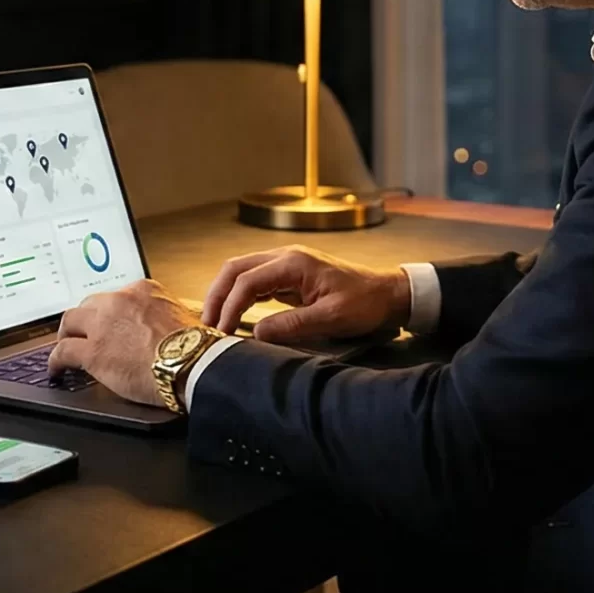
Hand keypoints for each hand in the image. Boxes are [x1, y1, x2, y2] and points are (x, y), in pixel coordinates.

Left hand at [48, 281, 201, 403]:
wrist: (193, 364)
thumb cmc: (194, 346)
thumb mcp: (182, 316)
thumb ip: (163, 315)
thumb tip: (162, 328)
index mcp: (141, 290)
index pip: (114, 297)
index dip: (108, 312)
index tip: (107, 322)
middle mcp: (118, 301)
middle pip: (88, 306)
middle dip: (85, 320)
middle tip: (84, 333)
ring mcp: (102, 325)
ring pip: (70, 322)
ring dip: (66, 335)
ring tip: (65, 346)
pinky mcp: (92, 352)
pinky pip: (62, 352)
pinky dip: (56, 361)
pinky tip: (57, 369)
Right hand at [200, 245, 409, 346]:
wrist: (387, 294)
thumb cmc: (365, 303)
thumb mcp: (331, 318)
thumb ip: (292, 325)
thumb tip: (256, 335)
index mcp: (293, 263)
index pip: (246, 281)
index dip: (229, 307)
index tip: (221, 332)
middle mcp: (284, 257)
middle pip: (234, 269)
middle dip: (216, 296)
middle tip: (206, 326)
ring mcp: (285, 265)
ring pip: (240, 273)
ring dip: (224, 295)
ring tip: (215, 323)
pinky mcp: (288, 276)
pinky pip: (253, 282)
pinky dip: (238, 297)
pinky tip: (234, 316)